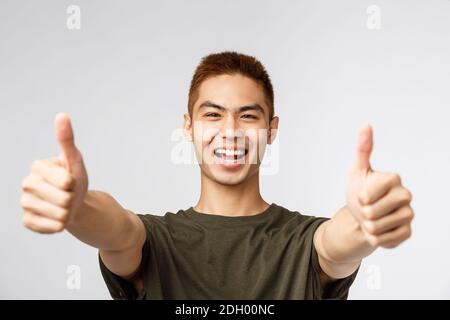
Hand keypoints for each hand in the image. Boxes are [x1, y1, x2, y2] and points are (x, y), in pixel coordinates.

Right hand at [21, 113, 88, 232]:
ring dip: (68, 213)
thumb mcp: (74, 160)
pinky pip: (50, 227)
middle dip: (73, 199)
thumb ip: (66, 140)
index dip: (75, 183)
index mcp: (37, 167)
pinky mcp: (28, 221)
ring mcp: (25, 203)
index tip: (71, 180)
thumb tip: (62, 115)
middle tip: (70, 195)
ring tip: (65, 206)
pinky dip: (60, 225)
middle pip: (63, 199)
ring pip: (58, 214)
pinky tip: (59, 218)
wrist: (74, 204)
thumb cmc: (75, 179)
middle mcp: (27, 184)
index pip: (66, 181)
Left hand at [346, 124, 413, 247]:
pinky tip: (378, 230)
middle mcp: (405, 195)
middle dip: (363, 213)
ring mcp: (408, 215)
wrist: (361, 216)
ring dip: (367, 226)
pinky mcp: (407, 232)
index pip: (369, 194)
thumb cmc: (359, 191)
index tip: (363, 194)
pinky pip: (384, 240)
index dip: (361, 197)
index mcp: (394, 178)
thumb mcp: (357, 171)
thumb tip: (365, 125)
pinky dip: (375, 238)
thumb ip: (362, 149)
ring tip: (371, 219)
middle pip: (372, 212)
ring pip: (377, 227)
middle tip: (367, 208)